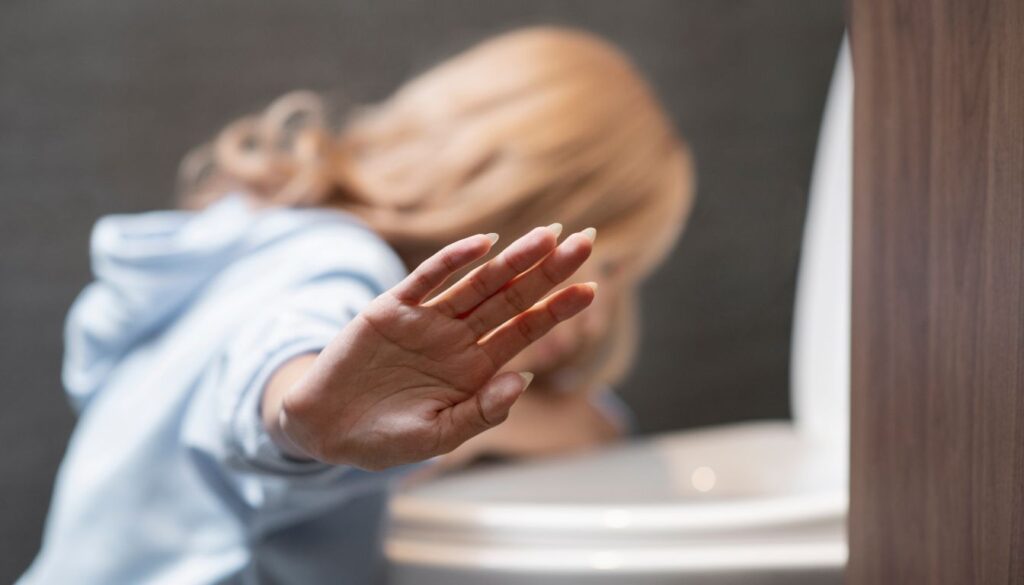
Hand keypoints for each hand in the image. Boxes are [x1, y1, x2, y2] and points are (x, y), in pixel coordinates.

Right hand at [278, 225, 595, 469]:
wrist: (326, 430)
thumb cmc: (387, 438)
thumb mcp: (440, 436)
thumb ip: (482, 412)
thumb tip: (524, 379)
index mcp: (477, 368)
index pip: (527, 330)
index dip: (560, 309)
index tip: (594, 288)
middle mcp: (459, 337)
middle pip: (513, 297)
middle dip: (549, 270)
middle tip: (587, 240)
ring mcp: (428, 320)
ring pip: (478, 282)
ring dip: (513, 259)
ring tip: (548, 235)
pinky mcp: (392, 309)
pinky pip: (427, 279)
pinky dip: (453, 260)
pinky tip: (484, 243)